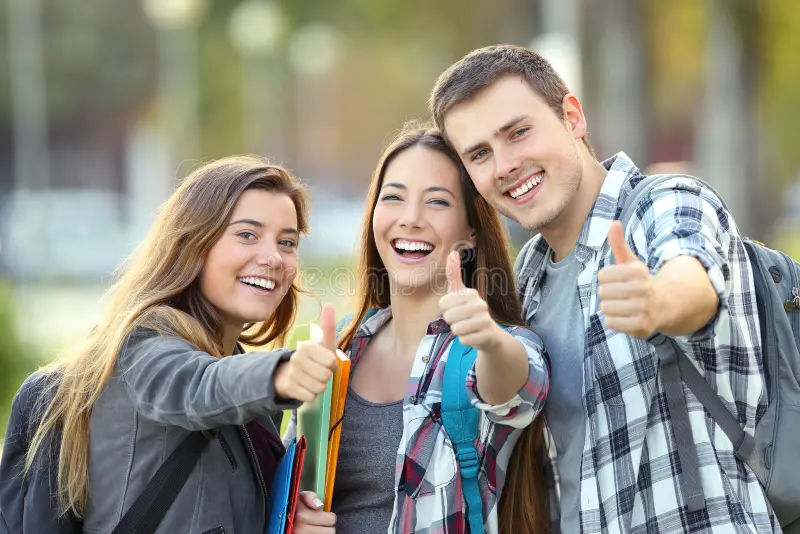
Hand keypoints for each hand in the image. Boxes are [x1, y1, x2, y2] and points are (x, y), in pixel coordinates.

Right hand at [274, 304, 338, 401]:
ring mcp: (292, 373)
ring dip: (319, 386)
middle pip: (326, 376)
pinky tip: (305, 387)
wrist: (290, 373)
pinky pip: (310, 397)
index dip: (333, 365)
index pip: (331, 362)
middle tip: (319, 371)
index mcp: (307, 346)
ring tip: (312, 379)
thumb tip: (329, 303)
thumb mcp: (324, 343)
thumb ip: (328, 326)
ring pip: (319, 388)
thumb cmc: (315, 357)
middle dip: (326, 377)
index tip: (326, 361)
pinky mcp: (289, 388)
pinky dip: (311, 394)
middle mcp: (297, 358)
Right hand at [294, 491, 336, 533]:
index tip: (323, 516)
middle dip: (325, 526)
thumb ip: (310, 497)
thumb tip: (319, 505)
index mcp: (302, 515)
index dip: (328, 517)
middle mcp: (300, 529)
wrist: (278, 517)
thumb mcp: (299, 496)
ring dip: (321, 533)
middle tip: (318, 524)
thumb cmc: (290, 507)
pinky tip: (311, 533)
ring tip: (314, 529)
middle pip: (330, 531)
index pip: (330, 520)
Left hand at [439, 250, 502, 350]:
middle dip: (451, 321)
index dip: (445, 308)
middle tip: (461, 320)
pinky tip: (473, 336)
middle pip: (448, 317)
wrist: (489, 333)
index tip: (455, 308)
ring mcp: (485, 321)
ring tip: (467, 327)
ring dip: (458, 331)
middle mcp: (480, 305)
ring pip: (456, 329)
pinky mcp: (486, 336)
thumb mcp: (460, 292)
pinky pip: (463, 340)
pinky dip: (465, 340)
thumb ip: (454, 273)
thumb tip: (453, 252)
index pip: (443, 303)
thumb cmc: (469, 310)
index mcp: (471, 293)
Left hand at [598, 221, 660, 338]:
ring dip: (611, 308)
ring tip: (625, 306)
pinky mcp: (642, 326)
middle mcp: (642, 289)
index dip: (607, 279)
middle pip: (603, 292)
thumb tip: (613, 222)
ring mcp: (643, 308)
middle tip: (623, 295)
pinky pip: (611, 322)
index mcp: (638, 271)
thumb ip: (618, 244)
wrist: (665, 306)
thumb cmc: (640, 283)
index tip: (620, 281)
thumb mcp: (631, 262)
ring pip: (605, 307)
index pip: (602, 275)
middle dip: (609, 294)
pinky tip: (626, 317)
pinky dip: (615, 321)